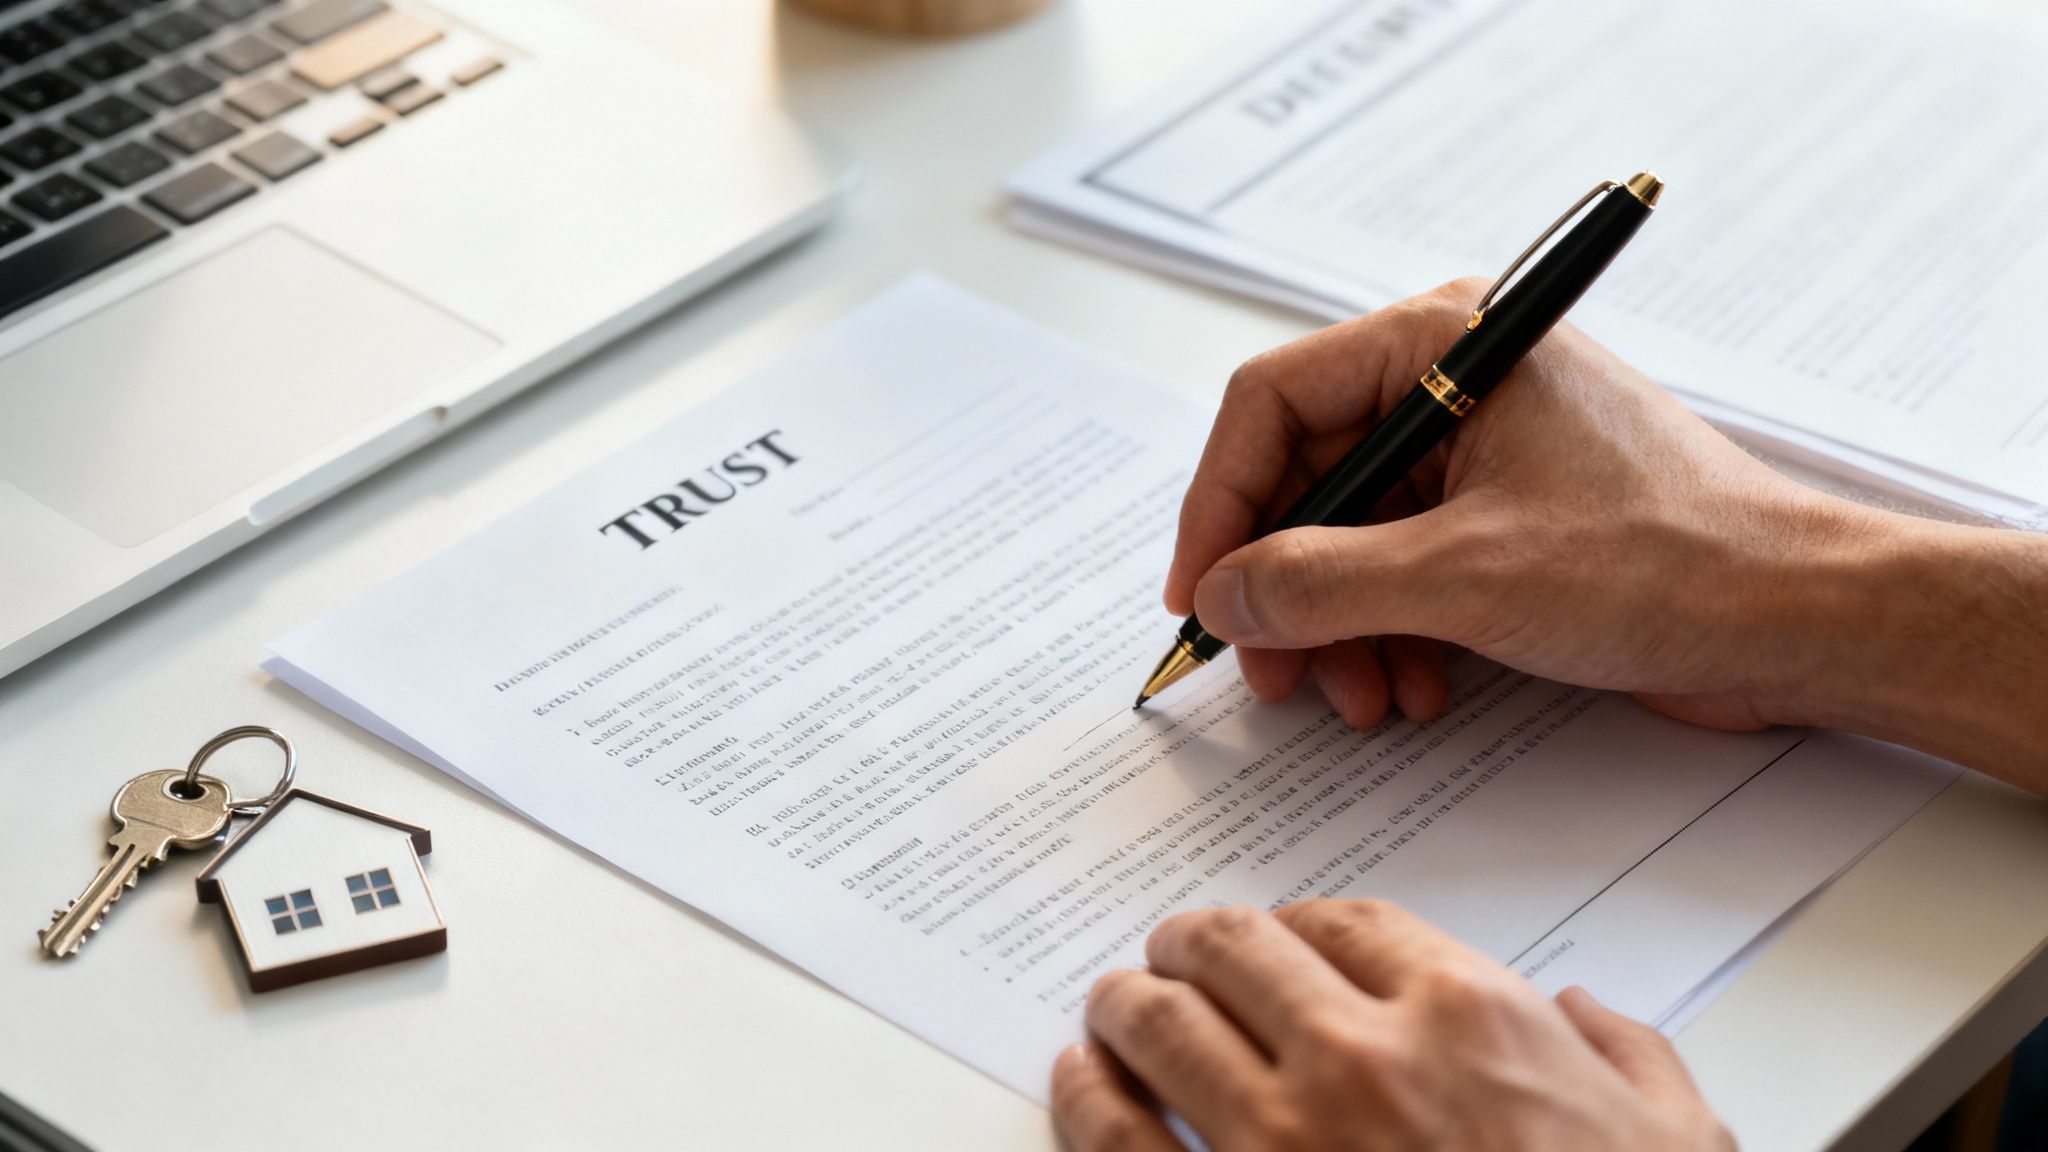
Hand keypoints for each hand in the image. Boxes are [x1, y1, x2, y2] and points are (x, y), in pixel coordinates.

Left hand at [1051, 900, 1732, 1151]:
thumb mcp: (1679, 1139)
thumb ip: (1629, 1059)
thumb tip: (1587, 1018)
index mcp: (1469, 1017)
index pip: (1344, 921)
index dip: (1297, 923)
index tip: (1281, 939)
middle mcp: (1363, 1056)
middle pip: (1234, 949)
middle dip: (1193, 945)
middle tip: (1174, 955)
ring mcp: (1283, 1141)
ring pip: (1162, 1023)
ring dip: (1130, 1003)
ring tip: (1118, 1006)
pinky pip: (1120, 1140)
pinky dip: (1087, 1096)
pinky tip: (1081, 1079)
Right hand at [1166, 280, 2047, 781]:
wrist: (1799, 619)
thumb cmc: (1666, 562)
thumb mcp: (1461, 576)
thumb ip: (1317, 582)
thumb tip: (1221, 593)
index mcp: (1444, 342)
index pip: (1272, 403)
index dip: (1220, 504)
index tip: (1200, 595)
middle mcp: (1455, 383)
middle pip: (1307, 480)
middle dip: (1285, 588)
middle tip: (1273, 672)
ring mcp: (1483, 453)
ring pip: (1350, 538)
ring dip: (1339, 628)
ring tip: (1361, 701)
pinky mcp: (1507, 519)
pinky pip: (1404, 571)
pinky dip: (1390, 635)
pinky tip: (1410, 692)